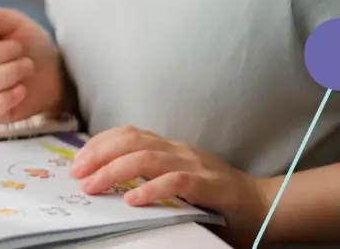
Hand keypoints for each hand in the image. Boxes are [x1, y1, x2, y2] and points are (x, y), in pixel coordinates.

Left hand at [70, 126, 270, 247]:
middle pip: (131, 140)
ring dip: (114, 171)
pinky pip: (177, 182)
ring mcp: (195, 165)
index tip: (77, 161)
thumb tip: (106, 185)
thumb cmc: (215, 199)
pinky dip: (152, 189)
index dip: (99, 143)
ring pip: (147, 158)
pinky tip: (133, 199)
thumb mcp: (175, 182)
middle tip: (76, 174)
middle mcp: (178, 150)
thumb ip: (149, 178)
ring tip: (94, 186)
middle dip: (98, 154)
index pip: (127, 133)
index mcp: (168, 148)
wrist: (262, 206)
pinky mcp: (210, 185)